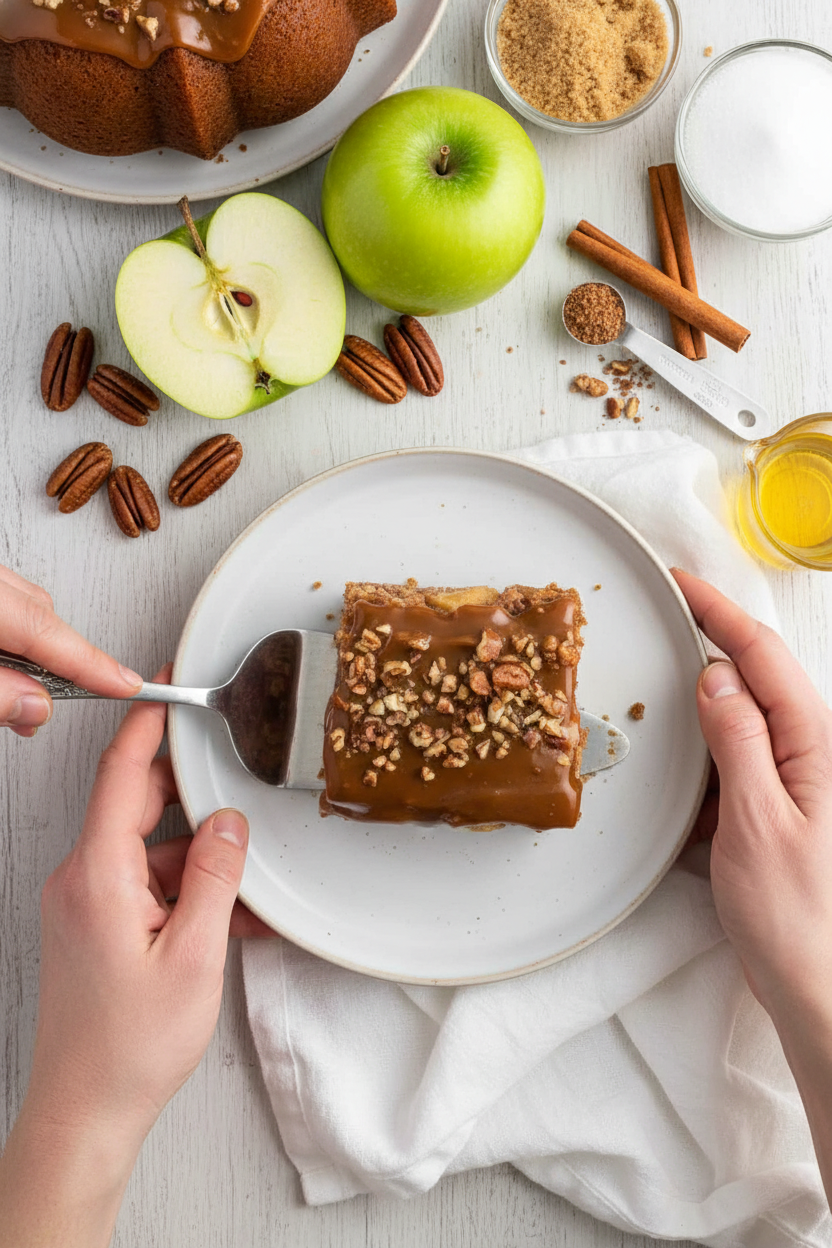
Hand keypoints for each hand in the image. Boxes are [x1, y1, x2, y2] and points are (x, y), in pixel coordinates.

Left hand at [0, 563, 141, 735]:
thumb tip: (36, 706)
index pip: (50, 632)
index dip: (94, 664)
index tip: (127, 685)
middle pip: (42, 615)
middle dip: (56, 660)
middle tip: (46, 704)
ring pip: (24, 607)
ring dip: (31, 649)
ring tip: (17, 691)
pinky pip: (7, 605)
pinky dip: (13, 635)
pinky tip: (5, 665)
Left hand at [0, 676, 272, 1247]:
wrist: (86, 1111)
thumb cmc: (130, 1046)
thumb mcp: (194, 954)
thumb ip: (215, 876)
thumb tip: (228, 821)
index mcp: (98, 875)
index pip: (120, 774)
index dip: (147, 725)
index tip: (169, 686)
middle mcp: (83, 879)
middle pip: (138, 806)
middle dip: (191, 795)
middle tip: (235, 782)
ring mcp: (87, 903)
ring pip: (151, 851)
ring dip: (199, 860)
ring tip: (246, 890)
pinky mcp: (97, 925)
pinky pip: (147, 885)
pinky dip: (187, 891)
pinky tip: (227, 917)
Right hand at [673, 570, 831, 1024]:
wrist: (825, 995)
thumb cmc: (799, 919)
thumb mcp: (756, 823)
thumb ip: (739, 741)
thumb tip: (717, 676)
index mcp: (817, 746)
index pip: (763, 657)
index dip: (718, 613)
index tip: (678, 583)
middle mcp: (814, 757)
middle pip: (759, 681)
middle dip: (710, 651)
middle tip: (660, 628)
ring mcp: (800, 786)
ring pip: (745, 725)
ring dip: (705, 715)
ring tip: (661, 709)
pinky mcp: (784, 814)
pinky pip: (741, 768)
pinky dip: (709, 767)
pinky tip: (686, 789)